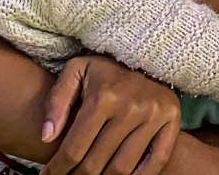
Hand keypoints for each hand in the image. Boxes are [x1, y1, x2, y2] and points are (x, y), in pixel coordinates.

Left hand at [42, 56, 181, 174]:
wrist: (147, 54)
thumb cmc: (105, 71)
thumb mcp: (76, 71)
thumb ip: (57, 101)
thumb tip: (46, 136)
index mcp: (104, 96)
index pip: (74, 149)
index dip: (57, 169)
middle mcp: (131, 107)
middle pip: (96, 163)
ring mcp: (154, 116)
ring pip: (122, 168)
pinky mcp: (172, 121)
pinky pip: (155, 162)